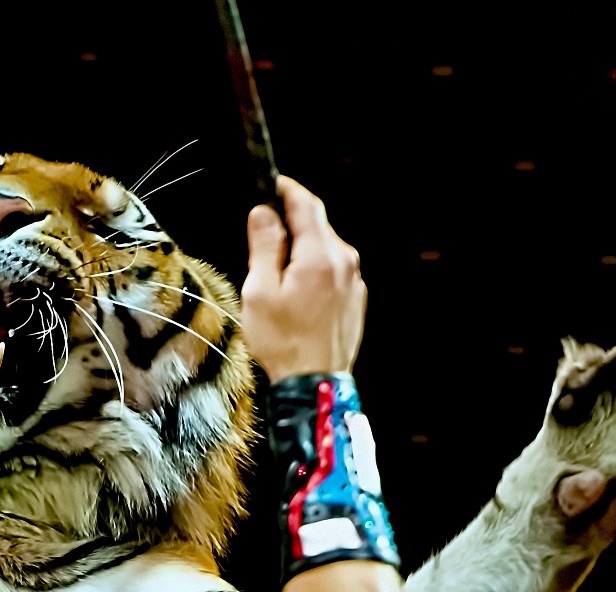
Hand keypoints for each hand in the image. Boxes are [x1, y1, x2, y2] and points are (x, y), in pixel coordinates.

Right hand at [240, 175, 367, 378]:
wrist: (315, 383)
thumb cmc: (284, 342)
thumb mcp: (260, 291)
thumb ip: (264, 247)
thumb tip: (264, 213)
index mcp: (319, 256)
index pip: (306, 204)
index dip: (286, 189)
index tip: (271, 184)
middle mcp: (344, 262)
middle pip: (317, 225)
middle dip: (290, 225)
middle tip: (262, 243)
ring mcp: (354, 280)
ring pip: (325, 248)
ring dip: (302, 251)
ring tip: (277, 280)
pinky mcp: (356, 297)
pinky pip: (333, 270)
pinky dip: (314, 270)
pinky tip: (296, 296)